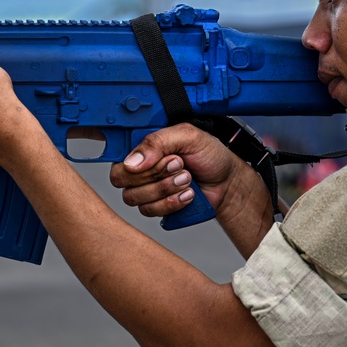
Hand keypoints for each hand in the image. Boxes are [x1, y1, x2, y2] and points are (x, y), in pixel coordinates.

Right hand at [109, 122, 245, 218]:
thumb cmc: (208, 154)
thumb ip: (158, 142)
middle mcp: (139, 169)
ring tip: (187, 179)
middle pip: (122, 181)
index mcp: (143, 148)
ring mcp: (146, 190)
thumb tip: (132, 161)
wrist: (227, 180)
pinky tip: (187, 194)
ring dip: (165, 188)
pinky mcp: (156, 207)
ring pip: (135, 198)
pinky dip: (171, 203)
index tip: (163, 158)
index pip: (118, 159)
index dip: (134, 164)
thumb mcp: (187, 136)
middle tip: (180, 165)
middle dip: (156, 174)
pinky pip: (150, 211)